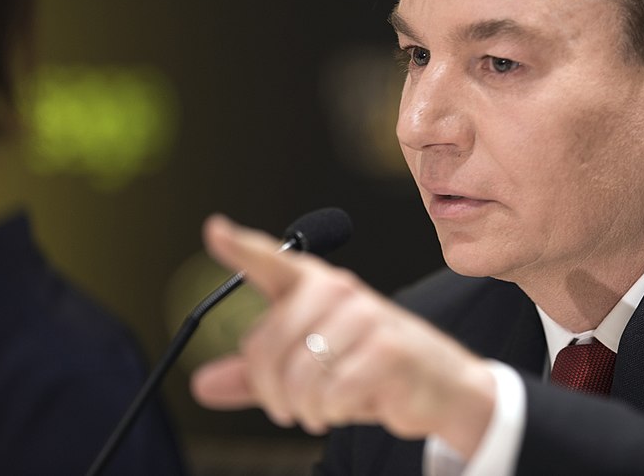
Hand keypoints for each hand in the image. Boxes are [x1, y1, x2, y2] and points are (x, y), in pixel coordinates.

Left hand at [190, 215, 495, 457]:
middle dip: (270, 389)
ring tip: (319, 408)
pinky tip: (347, 405)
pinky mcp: (387, 349)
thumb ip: (256, 375)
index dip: (242, 248)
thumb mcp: (309, 369)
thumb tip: (202, 384)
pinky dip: (331, 412)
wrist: (441, 384)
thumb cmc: (370, 368)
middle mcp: (339, 291)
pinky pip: (330, 394)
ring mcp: (366, 317)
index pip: (274, 262)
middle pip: (267, 344)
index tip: (215, 231)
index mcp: (316, 285)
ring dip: (302, 407)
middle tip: (286, 406)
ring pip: (297, 375)